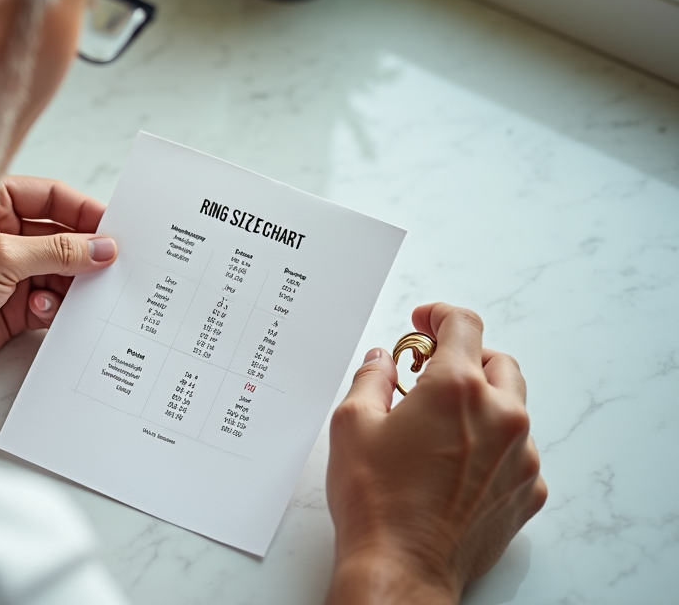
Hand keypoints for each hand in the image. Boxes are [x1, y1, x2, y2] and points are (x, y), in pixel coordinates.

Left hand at [0, 176, 116, 387]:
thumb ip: (55, 251)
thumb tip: (103, 247)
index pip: (51, 198)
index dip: (85, 211)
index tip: (118, 228)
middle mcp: (2, 236)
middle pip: (61, 237)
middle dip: (87, 252)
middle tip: (117, 265)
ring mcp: (6, 274)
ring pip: (59, 273)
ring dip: (74, 284)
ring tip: (89, 293)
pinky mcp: (7, 311)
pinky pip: (48, 304)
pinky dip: (56, 308)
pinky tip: (49, 310)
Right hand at [324, 303, 546, 604]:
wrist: (402, 566)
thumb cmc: (375, 500)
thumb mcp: (352, 424)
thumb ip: (370, 378)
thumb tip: (382, 360)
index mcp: (456, 388)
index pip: (463, 324)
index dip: (439, 315)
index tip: (424, 322)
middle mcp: (500, 415)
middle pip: (496, 361)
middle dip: (464, 358)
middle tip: (428, 374)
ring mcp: (521, 456)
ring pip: (512, 406)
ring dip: (480, 402)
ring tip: (440, 425)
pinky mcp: (528, 491)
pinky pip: (518, 451)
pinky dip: (492, 446)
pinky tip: (457, 463)